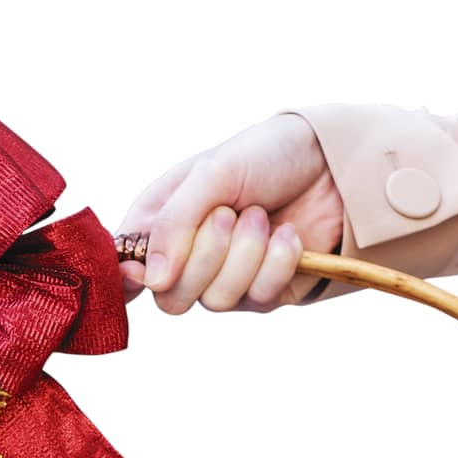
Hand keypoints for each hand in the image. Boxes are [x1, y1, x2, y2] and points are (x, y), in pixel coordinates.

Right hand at [118, 114, 343, 313]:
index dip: (130, 279)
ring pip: (216, 301)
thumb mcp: (210, 172)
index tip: (143, 270)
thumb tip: (151, 278)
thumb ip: (174, 222)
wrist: (330, 162)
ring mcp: (225, 280)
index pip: (127, 271)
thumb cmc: (263, 156)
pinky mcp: (263, 293)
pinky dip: (276, 262)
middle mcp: (186, 259)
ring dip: (245, 253)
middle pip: (171, 299)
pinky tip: (287, 234)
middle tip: (228, 213)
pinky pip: (258, 298)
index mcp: (160, 224)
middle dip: (205, 255)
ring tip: (261, 215)